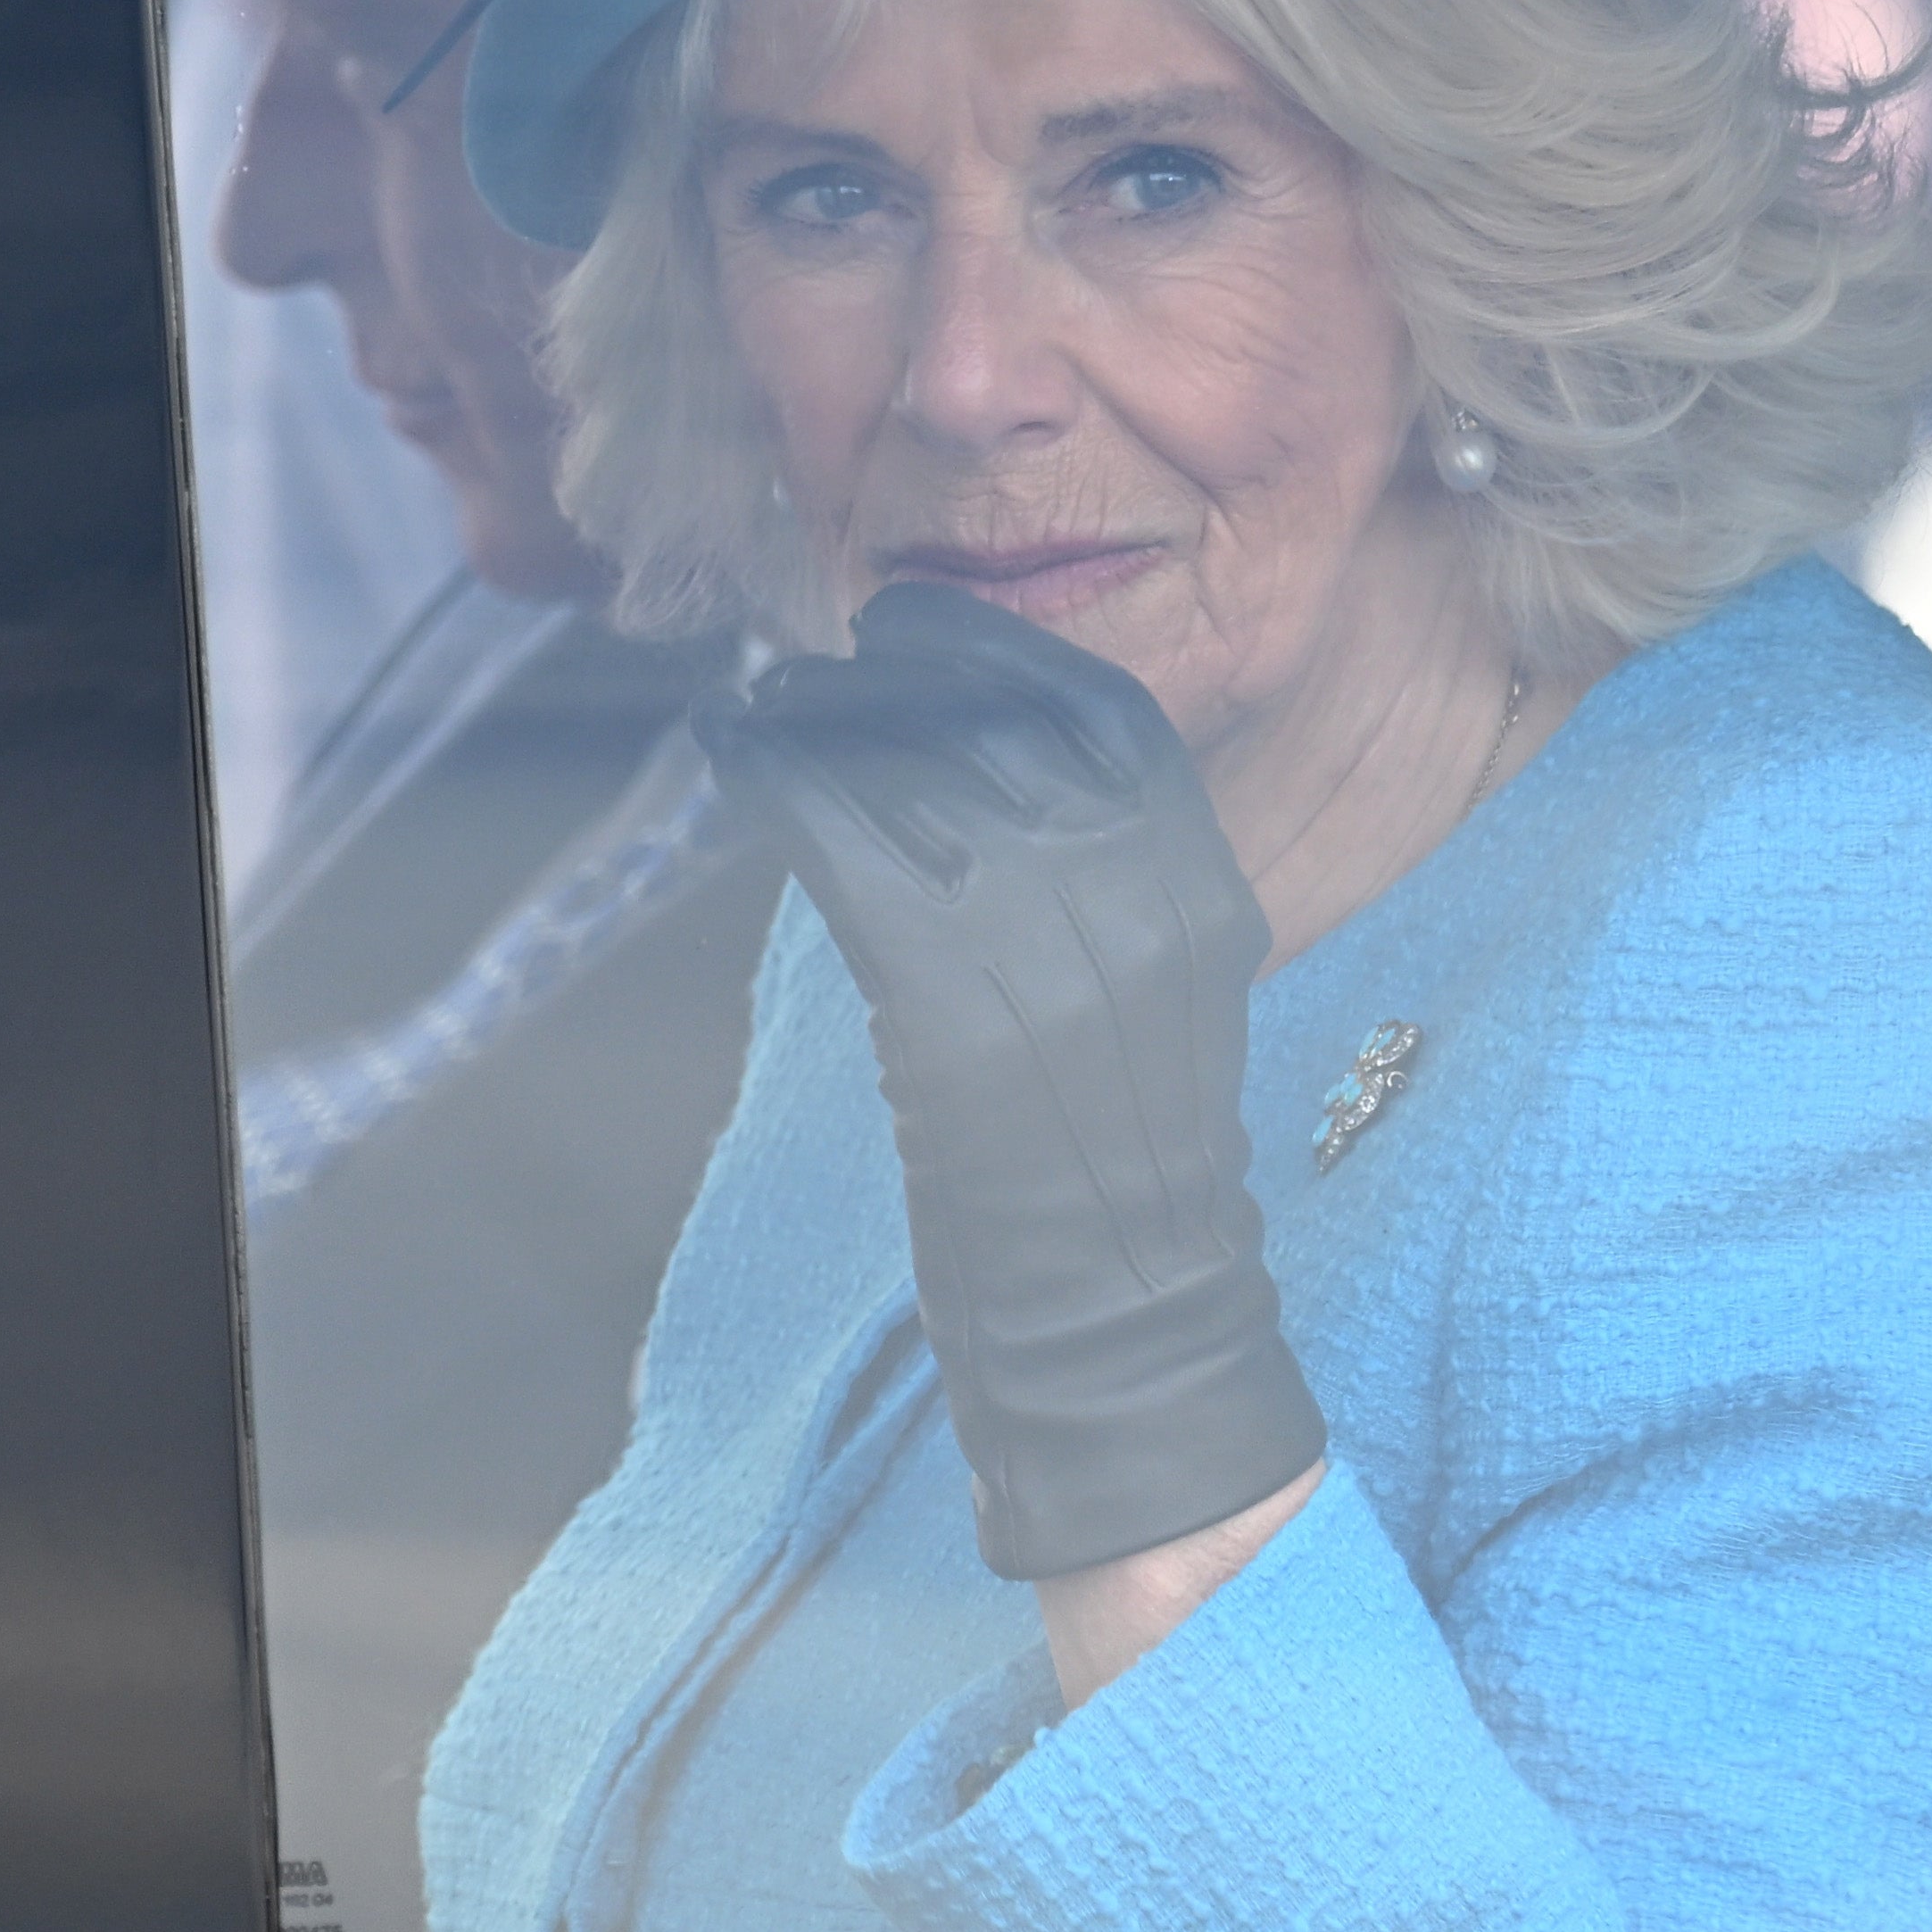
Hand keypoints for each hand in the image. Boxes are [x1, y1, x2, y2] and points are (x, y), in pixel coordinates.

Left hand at [701, 583, 1327, 1580]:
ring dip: (812, 718)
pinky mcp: (944, 996)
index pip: (1105, 709)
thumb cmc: (1114, 1169)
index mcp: (1201, 881)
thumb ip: (1099, 882)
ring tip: (759, 707)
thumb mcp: (1152, 991)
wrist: (1125, 1312)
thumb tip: (973, 775)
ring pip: (907, 766)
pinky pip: (840, 839)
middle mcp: (1132, 892)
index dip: (1002, 648)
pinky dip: (770, 779)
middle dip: (894, 672)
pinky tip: (729, 754)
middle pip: (997, 719)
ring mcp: (1042, 941)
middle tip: (819, 661)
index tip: (921, 619)